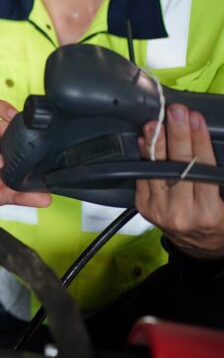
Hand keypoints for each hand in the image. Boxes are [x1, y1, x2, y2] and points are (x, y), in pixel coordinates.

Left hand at [136, 104, 223, 259]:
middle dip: (177, 135)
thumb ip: (217, 177)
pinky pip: (142, 177)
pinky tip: (144, 140)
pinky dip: (144, 156)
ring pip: (157, 170)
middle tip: (175, 112)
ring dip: (156, 143)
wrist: (198, 245)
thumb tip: (200, 139)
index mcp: (210, 213)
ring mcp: (159, 210)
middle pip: (178, 166)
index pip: (202, 168)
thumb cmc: (217, 220)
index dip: (198, 141)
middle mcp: (182, 212)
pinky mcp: (144, 207)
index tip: (196, 118)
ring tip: (156, 122)